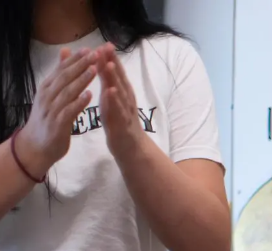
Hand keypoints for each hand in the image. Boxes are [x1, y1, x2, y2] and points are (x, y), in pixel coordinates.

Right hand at [11, 47, 95, 177]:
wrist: (36, 145)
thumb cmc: (48, 118)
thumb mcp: (51, 93)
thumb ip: (60, 74)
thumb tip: (65, 51)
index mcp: (47, 87)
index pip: (62, 69)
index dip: (75, 59)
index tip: (89, 48)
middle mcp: (48, 96)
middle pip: (65, 77)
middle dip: (80, 65)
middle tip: (96, 54)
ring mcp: (52, 110)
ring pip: (67, 92)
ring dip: (81, 80)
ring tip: (94, 70)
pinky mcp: (57, 124)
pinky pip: (69, 111)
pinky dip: (78, 102)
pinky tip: (89, 96)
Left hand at [95, 43, 145, 160]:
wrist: (130, 147)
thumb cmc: (119, 122)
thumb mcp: (111, 98)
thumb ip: (107, 81)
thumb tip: (101, 63)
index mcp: (121, 92)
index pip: (116, 72)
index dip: (111, 58)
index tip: (105, 43)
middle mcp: (125, 98)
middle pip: (119, 78)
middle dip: (113, 62)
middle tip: (107, 47)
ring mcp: (125, 110)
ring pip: (120, 91)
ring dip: (115, 78)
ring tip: (109, 65)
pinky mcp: (122, 122)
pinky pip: (118, 110)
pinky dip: (114, 100)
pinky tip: (110, 91)